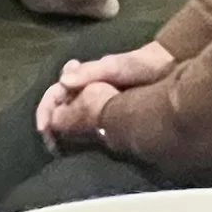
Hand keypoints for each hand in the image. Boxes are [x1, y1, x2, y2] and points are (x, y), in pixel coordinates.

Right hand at [36, 42, 172, 144]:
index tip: (44, 128)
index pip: (55, 93)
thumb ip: (90, 72)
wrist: (168, 70)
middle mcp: (85, 89)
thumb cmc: (141, 65)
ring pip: (70, 118)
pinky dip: (78, 135)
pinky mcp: (108, 114)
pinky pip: (86, 126)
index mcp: (82, 77)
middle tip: (53, 145)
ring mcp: (96, 101)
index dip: (46, 109)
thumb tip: (64, 82)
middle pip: (59, 107)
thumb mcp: (115, 66)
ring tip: (62, 146)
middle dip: (52, 125)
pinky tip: (81, 145)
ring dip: (62, 131)